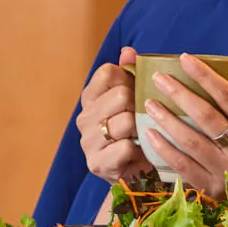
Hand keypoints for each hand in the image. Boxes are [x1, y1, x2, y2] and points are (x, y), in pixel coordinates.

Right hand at [78, 49, 152, 185]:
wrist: (133, 175)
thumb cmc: (134, 132)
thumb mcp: (132, 101)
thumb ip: (129, 73)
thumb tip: (128, 51)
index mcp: (90, 97)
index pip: (108, 72)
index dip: (128, 79)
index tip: (136, 92)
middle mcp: (83, 117)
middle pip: (121, 95)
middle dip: (139, 107)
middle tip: (144, 119)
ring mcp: (87, 141)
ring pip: (126, 121)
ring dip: (140, 130)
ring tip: (142, 137)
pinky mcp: (96, 163)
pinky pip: (125, 147)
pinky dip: (137, 150)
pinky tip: (138, 153)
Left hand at [139, 57, 227, 204]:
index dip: (205, 76)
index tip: (185, 58)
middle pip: (206, 117)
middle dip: (180, 94)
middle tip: (158, 78)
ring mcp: (225, 171)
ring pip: (191, 142)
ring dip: (167, 120)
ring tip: (149, 103)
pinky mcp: (210, 187)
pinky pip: (182, 166)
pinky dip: (164, 149)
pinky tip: (150, 134)